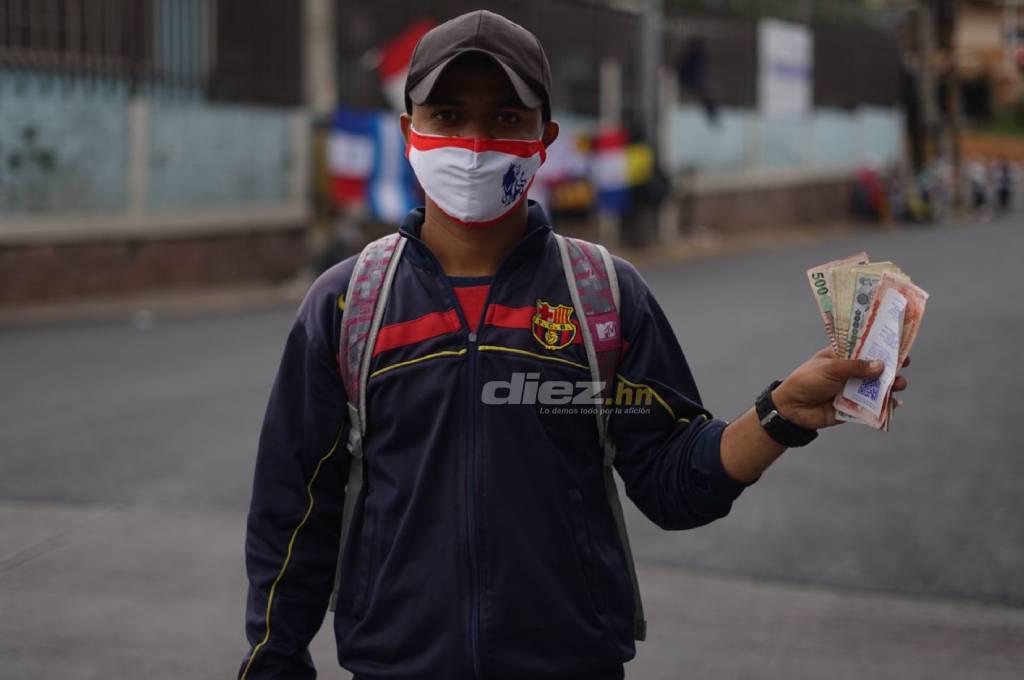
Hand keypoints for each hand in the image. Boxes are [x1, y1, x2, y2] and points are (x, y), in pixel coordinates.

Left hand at [773, 347, 909, 429]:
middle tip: (903, 365)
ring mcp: (852, 390)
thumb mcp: (830, 368)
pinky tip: (893, 403)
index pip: (865, 348)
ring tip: (899, 384)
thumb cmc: (807, 381)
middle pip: (875, 368)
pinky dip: (884, 405)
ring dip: (890, 386)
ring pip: (877, 387)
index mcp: (842, 356)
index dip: (882, 346)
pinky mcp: (854, 407)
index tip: (899, 345)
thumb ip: (855, 367)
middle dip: (891, 367)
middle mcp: (850, 372)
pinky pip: (872, 406)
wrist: (792, 409)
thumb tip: (881, 365)